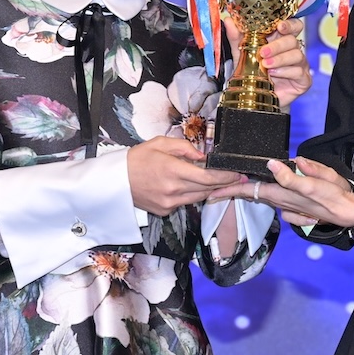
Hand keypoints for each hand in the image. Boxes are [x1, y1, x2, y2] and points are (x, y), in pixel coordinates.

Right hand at [127, 136, 244, 215]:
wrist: (116, 180)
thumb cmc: (137, 158)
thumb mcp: (160, 143)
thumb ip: (184, 148)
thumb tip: (202, 156)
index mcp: (173, 170)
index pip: (208, 177)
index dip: (226, 176)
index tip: (238, 173)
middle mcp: (173, 189)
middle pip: (207, 188)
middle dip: (223, 183)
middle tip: (237, 177)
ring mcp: (169, 203)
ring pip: (199, 197)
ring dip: (210, 189)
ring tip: (218, 180)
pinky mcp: (165, 211)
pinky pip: (186, 202)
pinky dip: (193, 194)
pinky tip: (194, 186)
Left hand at [210, 155, 353, 227]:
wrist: (352, 211)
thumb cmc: (334, 196)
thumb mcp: (314, 184)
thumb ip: (291, 176)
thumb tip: (273, 165)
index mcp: (282, 193)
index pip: (250, 190)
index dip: (230, 190)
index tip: (211, 191)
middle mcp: (282, 201)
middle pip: (252, 194)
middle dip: (234, 192)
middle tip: (215, 188)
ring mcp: (289, 206)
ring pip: (264, 197)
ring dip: (249, 192)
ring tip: (234, 185)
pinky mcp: (298, 208)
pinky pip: (277, 201)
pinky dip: (268, 196)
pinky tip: (265, 189)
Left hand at [223, 17, 312, 106]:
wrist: (256, 96)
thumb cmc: (253, 71)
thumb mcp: (242, 53)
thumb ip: (236, 37)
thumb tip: (228, 20)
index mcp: (281, 39)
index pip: (293, 26)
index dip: (289, 24)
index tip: (280, 26)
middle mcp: (293, 50)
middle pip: (292, 40)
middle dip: (277, 45)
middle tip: (263, 52)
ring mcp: (300, 65)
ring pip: (297, 55)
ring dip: (280, 59)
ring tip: (266, 65)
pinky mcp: (303, 80)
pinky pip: (299, 72)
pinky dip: (285, 72)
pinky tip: (274, 74)